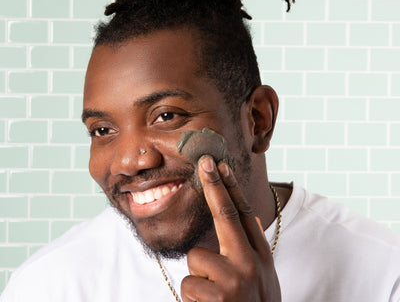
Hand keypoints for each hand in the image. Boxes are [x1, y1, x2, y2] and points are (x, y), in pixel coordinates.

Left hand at [181, 156, 280, 301]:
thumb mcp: (262, 278)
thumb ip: (250, 249)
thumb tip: (247, 215)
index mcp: (260, 256)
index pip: (244, 214)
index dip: (230, 187)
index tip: (220, 165)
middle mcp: (251, 262)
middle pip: (227, 214)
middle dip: (214, 184)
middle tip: (206, 161)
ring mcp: (236, 279)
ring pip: (196, 258)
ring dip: (198, 278)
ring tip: (214, 297)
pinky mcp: (219, 297)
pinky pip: (188, 283)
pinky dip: (193, 298)